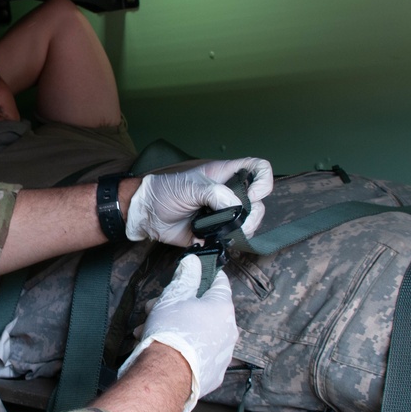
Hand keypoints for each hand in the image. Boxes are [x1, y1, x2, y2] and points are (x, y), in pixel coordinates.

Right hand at [117, 255, 237, 411]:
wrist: (167, 375)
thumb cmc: (171, 331)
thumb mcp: (174, 296)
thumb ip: (186, 276)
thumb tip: (194, 262)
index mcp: (223, 307)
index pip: (220, 282)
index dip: (205, 275)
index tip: (196, 272)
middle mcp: (229, 330)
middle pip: (203, 310)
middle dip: (178, 306)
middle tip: (156, 307)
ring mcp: (223, 354)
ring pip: (199, 333)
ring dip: (176, 328)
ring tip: (149, 331)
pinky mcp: (214, 373)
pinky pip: (200, 354)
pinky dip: (185, 349)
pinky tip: (163, 350)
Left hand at [125, 157, 273, 245]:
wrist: (148, 215)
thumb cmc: (166, 191)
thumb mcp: (190, 186)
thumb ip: (214, 193)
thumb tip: (235, 208)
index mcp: (225, 175)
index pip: (257, 169)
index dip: (263, 180)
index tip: (253, 194)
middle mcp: (228, 194)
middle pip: (258, 201)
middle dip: (255, 213)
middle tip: (240, 221)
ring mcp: (224, 214)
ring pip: (250, 222)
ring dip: (245, 229)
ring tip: (228, 232)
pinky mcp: (216, 232)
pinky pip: (232, 239)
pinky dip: (231, 242)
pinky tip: (218, 240)